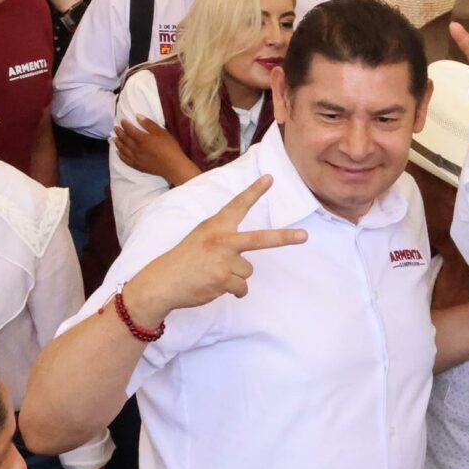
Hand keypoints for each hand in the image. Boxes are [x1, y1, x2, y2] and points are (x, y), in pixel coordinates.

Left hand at [112, 116, 194, 180]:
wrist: (173, 165)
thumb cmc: (169, 147)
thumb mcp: (161, 132)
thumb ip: (149, 124)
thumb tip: (137, 116)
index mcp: (142, 139)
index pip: (130, 130)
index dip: (125, 124)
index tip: (122, 120)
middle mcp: (136, 148)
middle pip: (124, 139)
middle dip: (119, 133)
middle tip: (115, 128)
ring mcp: (136, 158)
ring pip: (123, 149)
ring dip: (117, 143)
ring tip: (114, 138)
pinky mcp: (138, 166)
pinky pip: (126, 160)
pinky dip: (120, 155)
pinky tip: (118, 153)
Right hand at [120, 175, 305, 321]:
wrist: (163, 282)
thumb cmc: (184, 259)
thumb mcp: (200, 236)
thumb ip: (222, 236)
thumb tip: (243, 253)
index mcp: (215, 225)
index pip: (237, 205)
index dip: (254, 191)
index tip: (269, 178)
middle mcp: (221, 240)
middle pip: (260, 239)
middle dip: (284, 238)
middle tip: (304, 236)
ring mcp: (223, 261)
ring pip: (248, 270)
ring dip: (236, 276)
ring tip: (215, 275)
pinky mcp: (222, 281)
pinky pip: (241, 287)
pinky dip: (234, 290)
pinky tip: (215, 286)